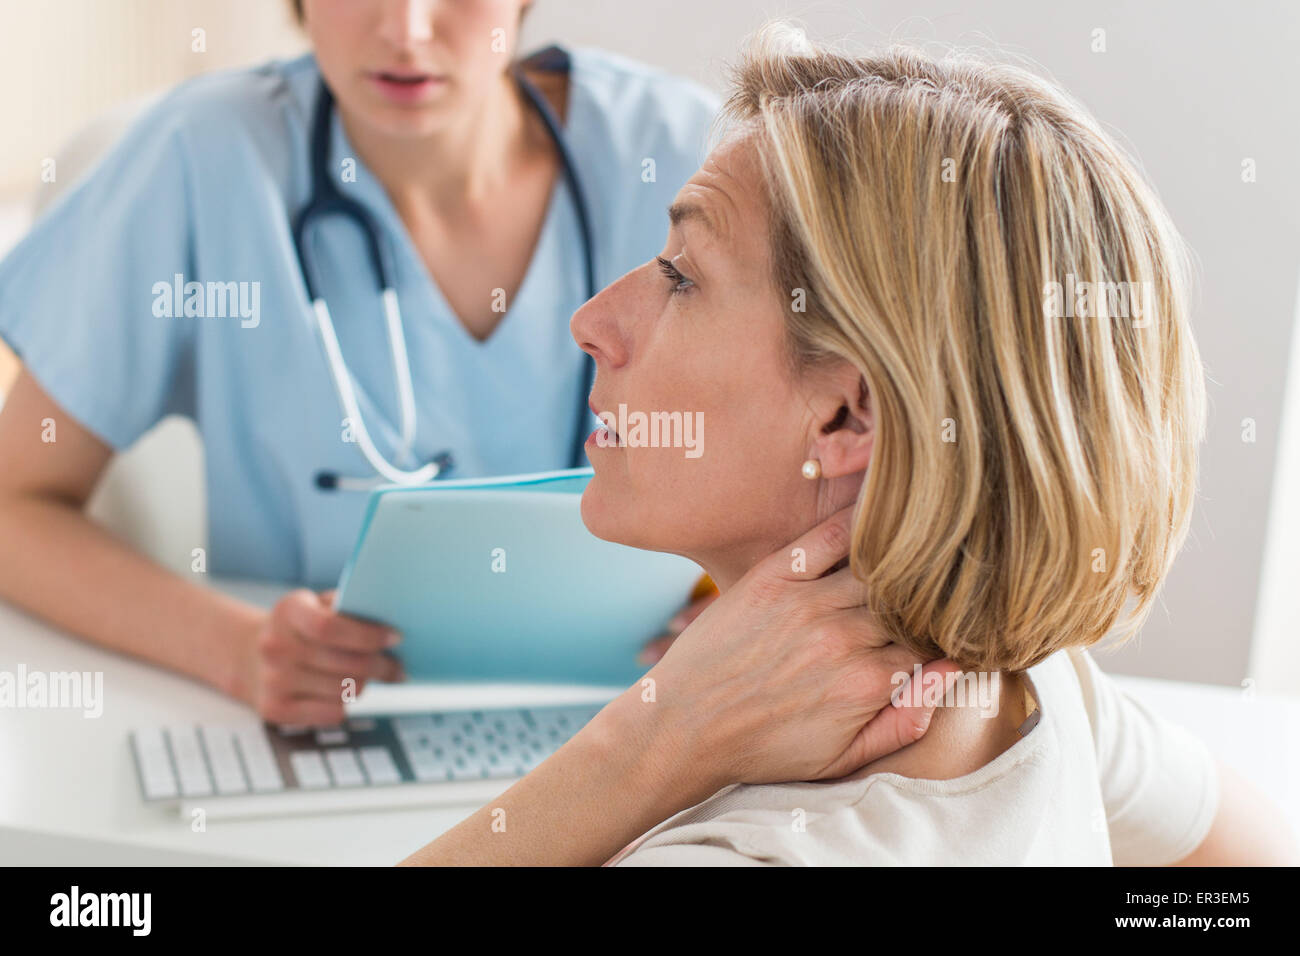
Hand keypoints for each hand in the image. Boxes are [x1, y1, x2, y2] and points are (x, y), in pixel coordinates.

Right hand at [234, 589, 404, 725]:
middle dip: (382, 665)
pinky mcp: (275, 710)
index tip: (395, 637)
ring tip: (370, 676)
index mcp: (288, 611)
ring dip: (366, 684)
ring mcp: (273, 680)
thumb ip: (347, 606)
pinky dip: (346, 703)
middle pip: (347, 663)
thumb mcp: (316, 604)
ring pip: (346, 690)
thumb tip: (389, 618)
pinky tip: (344, 691)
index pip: (330, 627)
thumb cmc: (298, 628)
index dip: (368, 635)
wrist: (249, 656)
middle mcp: (275, 646)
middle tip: (396, 666)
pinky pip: (332, 713)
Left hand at [617, 506, 959, 790]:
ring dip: (892, 568)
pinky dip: (857, 524)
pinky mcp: (772, 578)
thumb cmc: (764, 747)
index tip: (924, 636)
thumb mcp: (841, 758)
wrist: (685, 726)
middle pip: (905, 605)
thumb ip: (904, 722)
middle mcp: (842, 638)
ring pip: (876, 570)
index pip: (927, 644)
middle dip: (914, 606)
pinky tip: (873, 518)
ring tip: (902, 563)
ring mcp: (806, 604)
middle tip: (911, 601)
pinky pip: (828, 538)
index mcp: (866, 684)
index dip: (930, 640)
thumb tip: (954, 675)